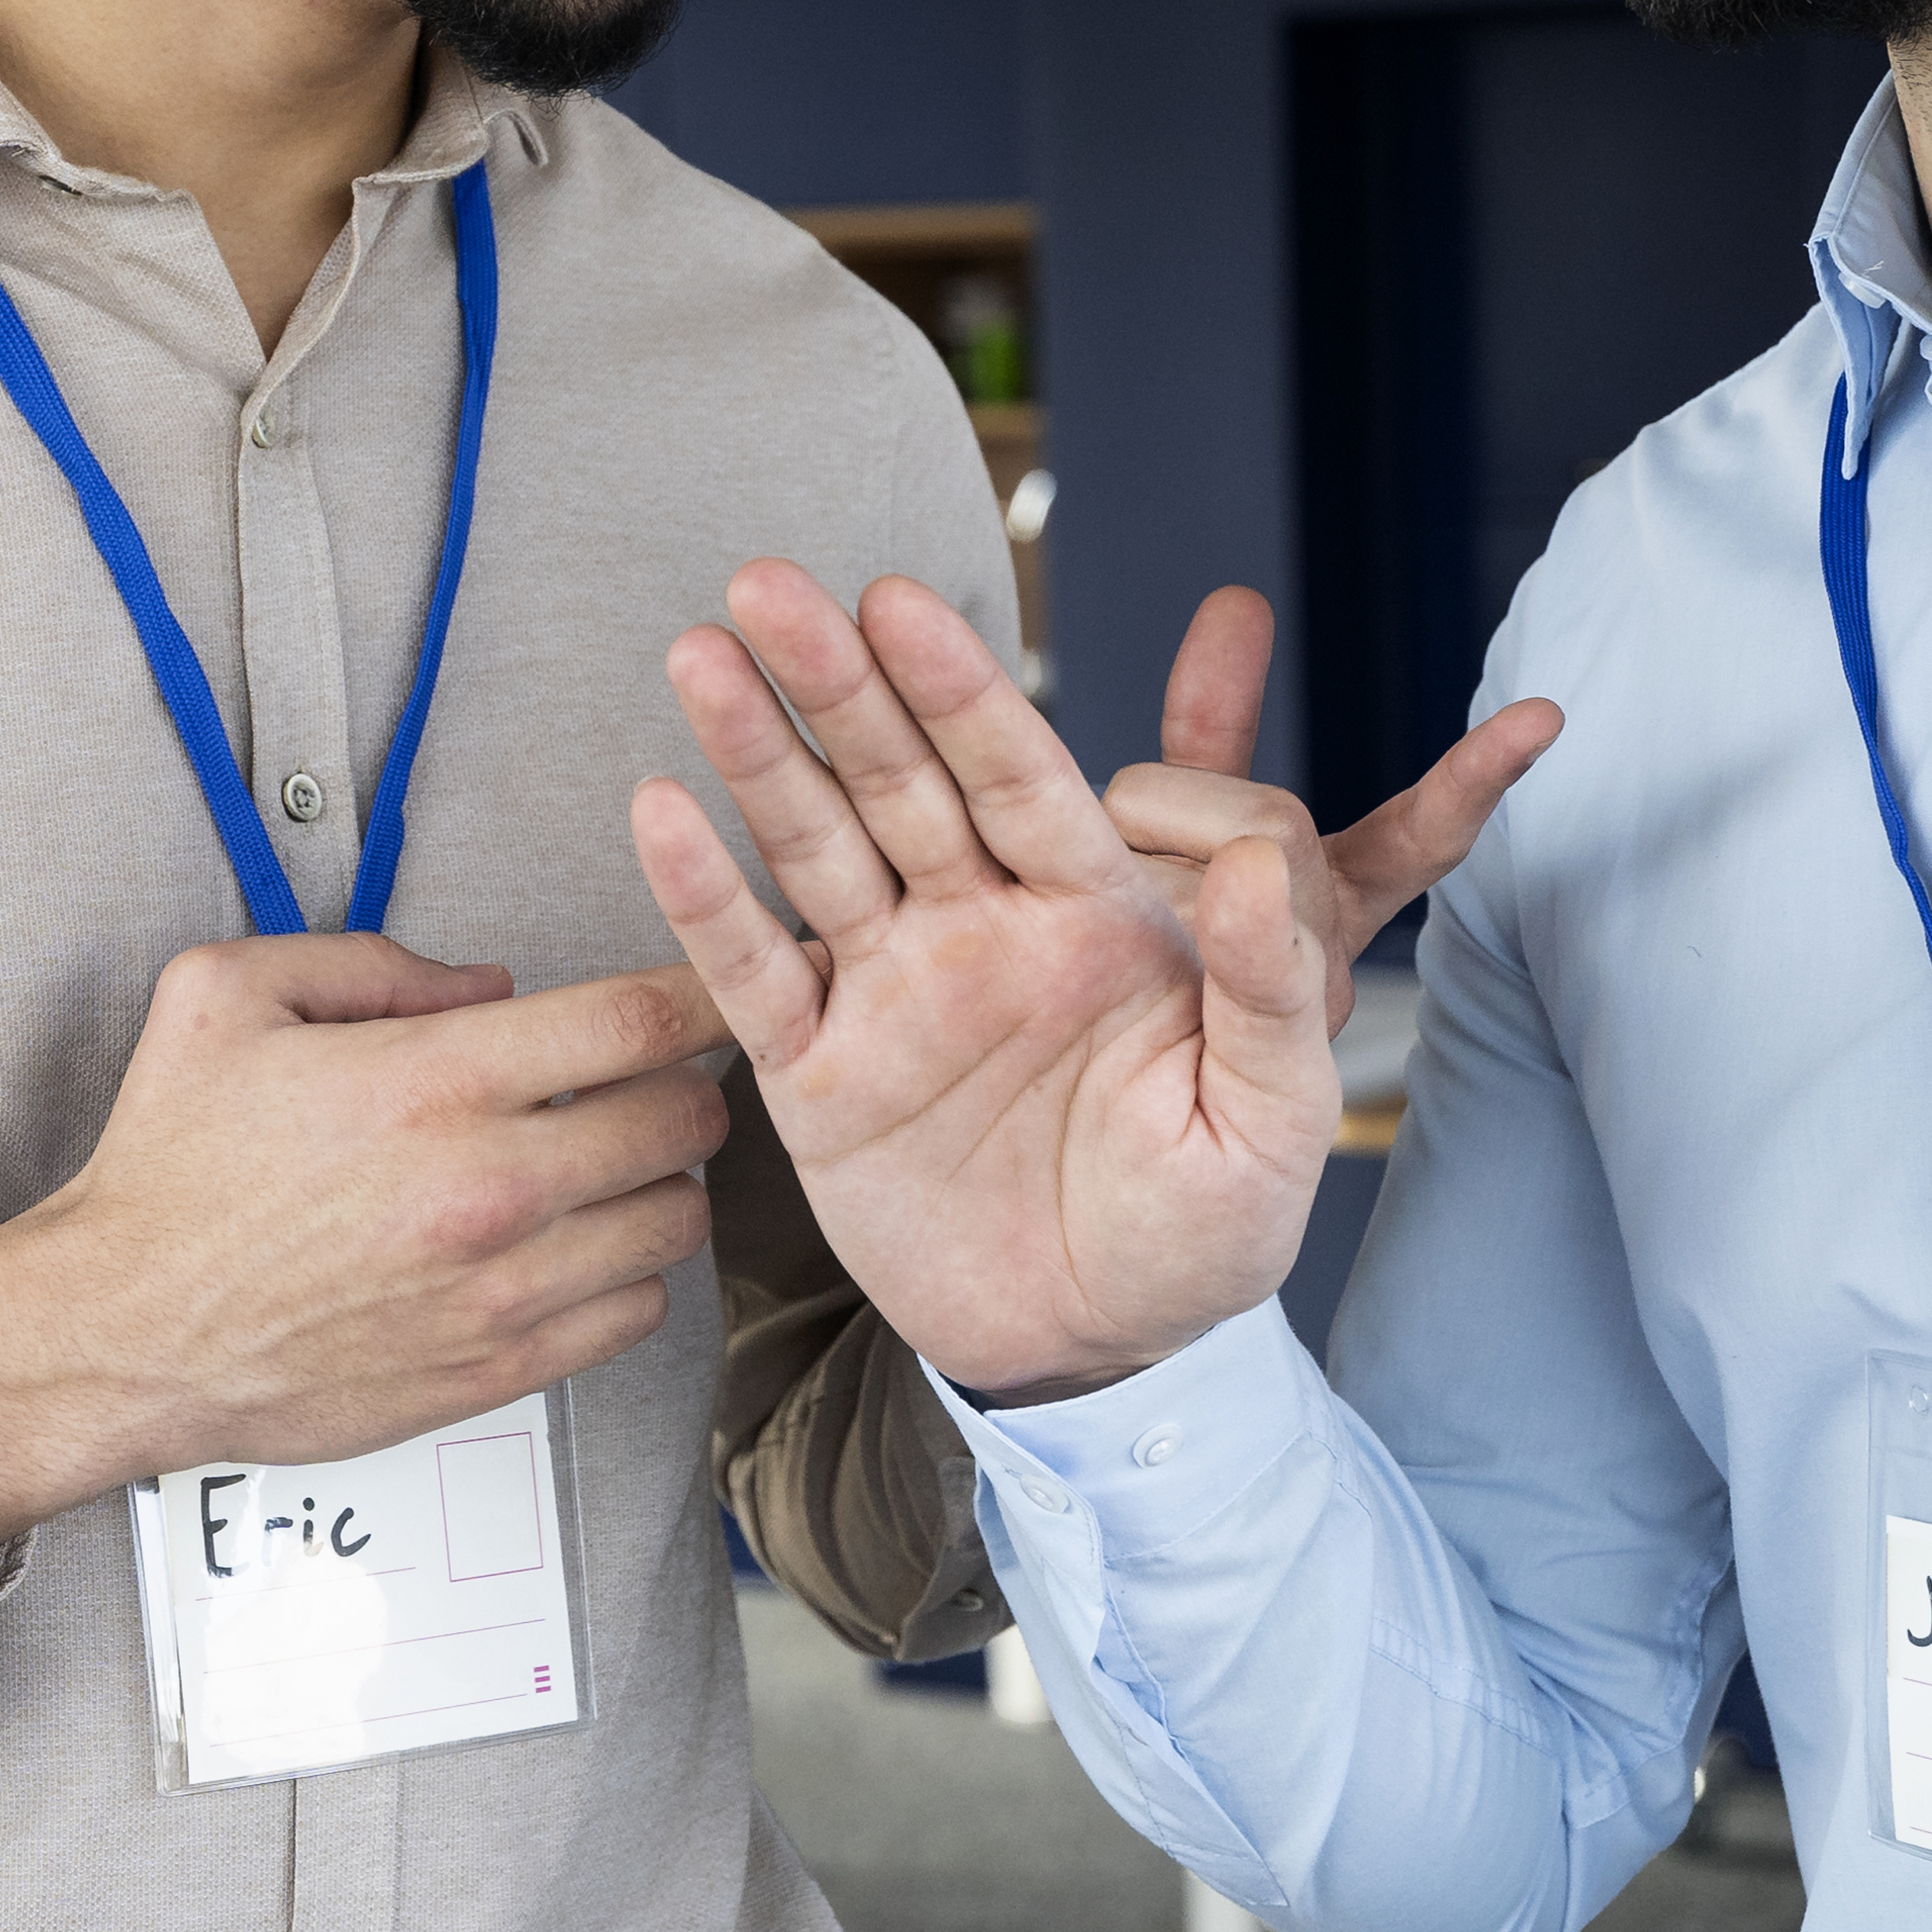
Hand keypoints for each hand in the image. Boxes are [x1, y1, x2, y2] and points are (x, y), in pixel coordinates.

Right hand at [0, 938, 734, 1550]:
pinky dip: (631, 1273)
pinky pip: (634, 1314)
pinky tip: (581, 1247)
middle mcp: (484, 1187)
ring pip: (674, 1223)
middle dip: (687, 1085)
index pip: (634, 1022)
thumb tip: (488, 986)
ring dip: (663, 1182)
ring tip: (615, 1165)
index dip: (700, 993)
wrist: (123, 1330)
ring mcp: (498, 1289)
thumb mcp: (224, 996)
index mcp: (429, 1083)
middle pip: (682, 1121)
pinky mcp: (493, 1370)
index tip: (714, 987)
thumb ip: (367, 962)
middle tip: (656, 1079)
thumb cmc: (168, 1170)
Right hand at [628, 565, 1555, 1399]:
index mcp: (1094, 912)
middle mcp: (982, 927)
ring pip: (814, 848)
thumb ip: (1269, 986)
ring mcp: (891, 993)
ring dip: (756, 752)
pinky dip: (705, 899)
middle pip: (901, 779)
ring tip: (700, 650)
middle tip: (771, 581)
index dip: (961, 691)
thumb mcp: (1271, 1119)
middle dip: (838, 680)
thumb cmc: (1201, 1228)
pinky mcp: (820, 1078)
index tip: (906, 607)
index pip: (1020, 773)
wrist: (1103, 1350)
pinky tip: (660, 809)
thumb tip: (1250, 861)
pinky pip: (753, 976)